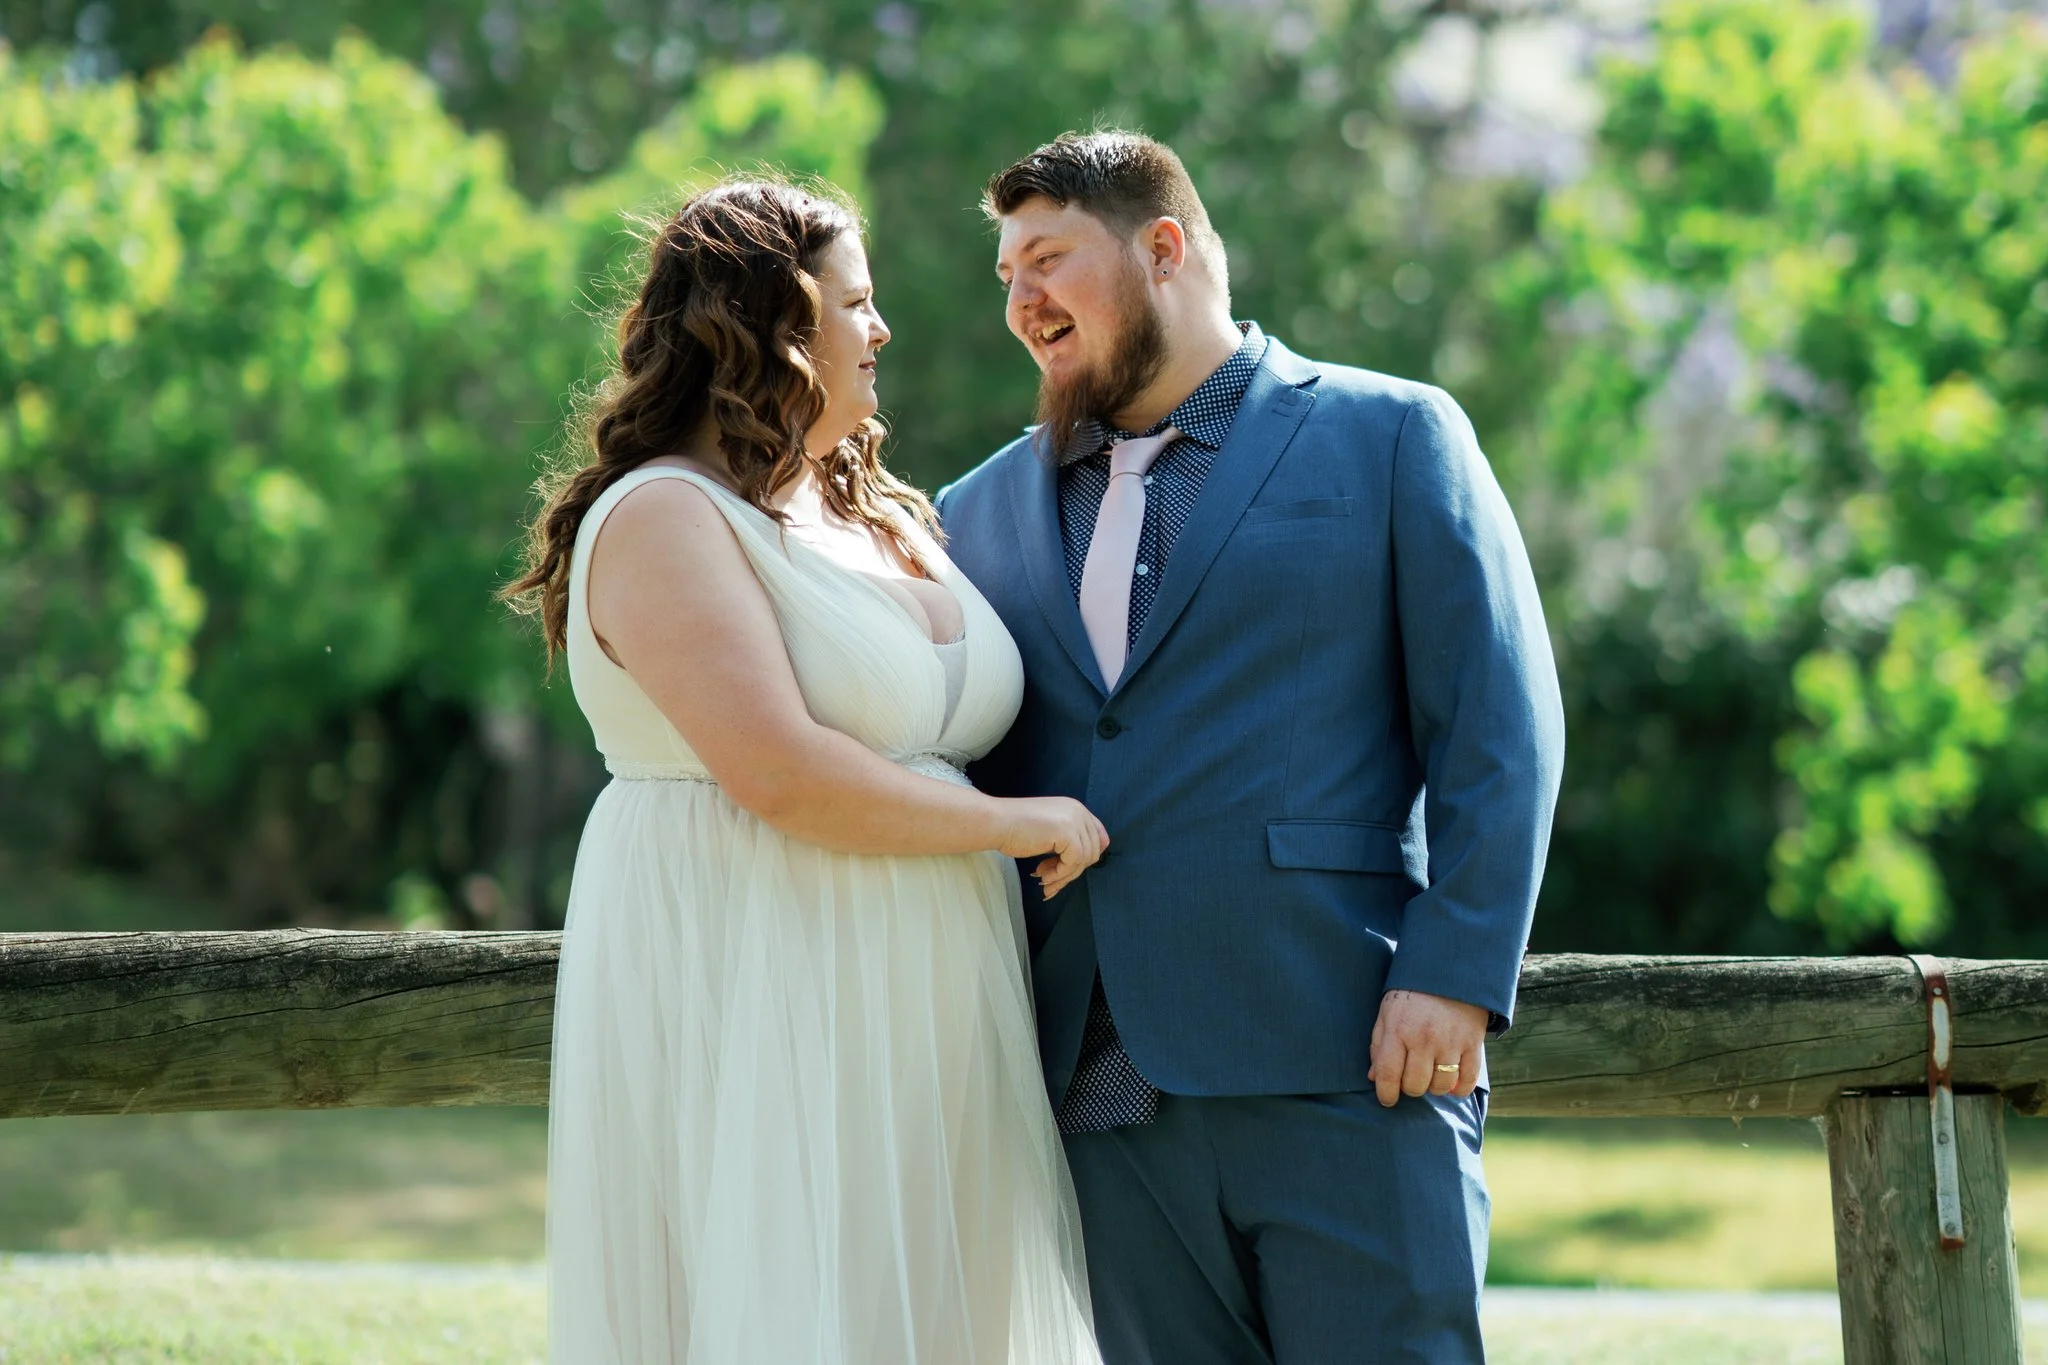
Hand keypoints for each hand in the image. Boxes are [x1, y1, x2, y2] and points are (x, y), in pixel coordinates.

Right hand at [995, 797, 1109, 899]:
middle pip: (1093, 852)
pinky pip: (1073, 863)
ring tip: (1044, 880)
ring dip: (1063, 876)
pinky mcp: (1067, 833)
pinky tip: (1041, 875)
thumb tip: (1080, 866)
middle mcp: (1079, 811)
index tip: (1064, 870)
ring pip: (1084, 860)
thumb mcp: (1049, 831)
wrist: (996, 822)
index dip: (1086, 859)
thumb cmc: (1014, 829)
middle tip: (1049, 880)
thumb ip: (1067, 842)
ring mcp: (1074, 820)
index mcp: (1075, 808)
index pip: (1099, 838)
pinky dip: (1059, 874)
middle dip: (1072, 871)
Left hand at [1367, 989, 1486, 1107]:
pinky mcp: (1473, 1043)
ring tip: (1431, 1074)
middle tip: (1411, 1077)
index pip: (1389, 1074)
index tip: (1387, 1099)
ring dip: (1434, 1087)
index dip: (1386, 1094)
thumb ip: (1379, 1046)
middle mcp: (1424, 1038)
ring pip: (1441, 1086)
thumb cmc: (1412, 995)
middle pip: (1415, 1085)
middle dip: (1410, 1087)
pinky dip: (1460, 1089)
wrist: (1450, 971)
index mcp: (1399, 1030)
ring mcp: (1451, 1042)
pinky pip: (1468, 1081)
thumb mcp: (1388, 1013)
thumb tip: (1374, 1078)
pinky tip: (1452, 1083)